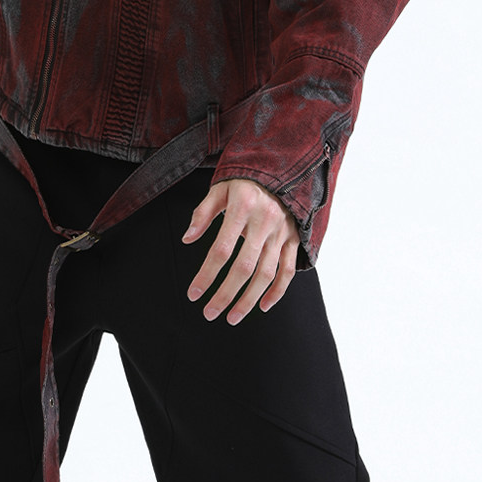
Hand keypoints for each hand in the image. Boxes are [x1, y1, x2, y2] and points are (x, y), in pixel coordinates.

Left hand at [181, 177, 299, 323]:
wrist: (283, 164)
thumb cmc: (245, 179)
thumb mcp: (220, 187)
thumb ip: (203, 213)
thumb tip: (187, 239)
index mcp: (243, 207)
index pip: (221, 249)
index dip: (207, 274)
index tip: (194, 294)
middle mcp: (265, 221)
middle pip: (244, 268)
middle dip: (225, 295)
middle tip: (209, 313)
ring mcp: (282, 232)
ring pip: (267, 274)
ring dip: (249, 300)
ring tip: (232, 317)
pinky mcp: (294, 238)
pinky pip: (288, 270)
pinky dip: (278, 291)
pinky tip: (263, 306)